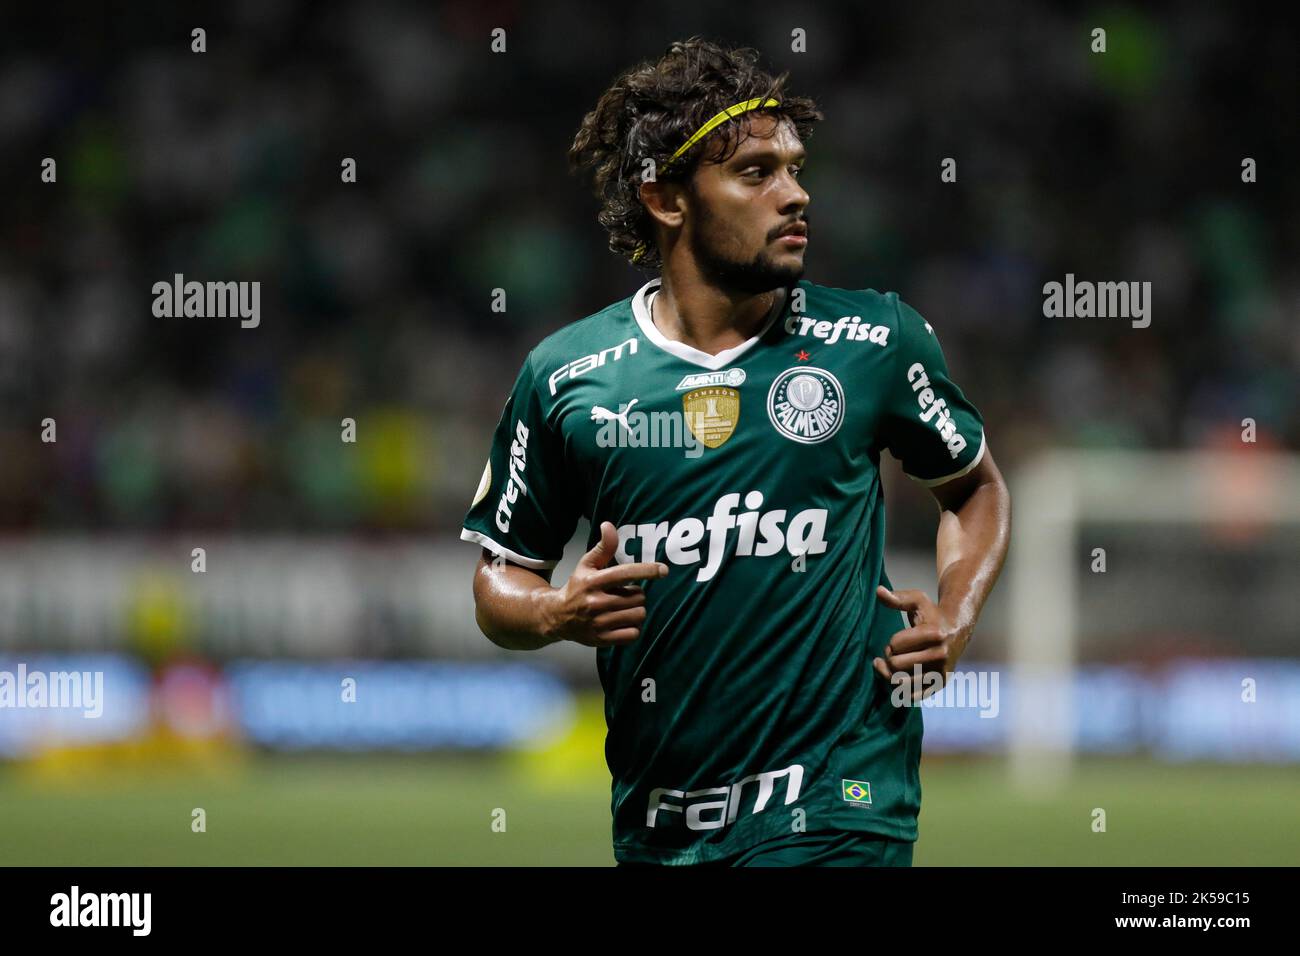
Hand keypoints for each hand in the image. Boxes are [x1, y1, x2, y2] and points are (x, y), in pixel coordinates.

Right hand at [540, 521, 667, 647]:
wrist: (557, 616)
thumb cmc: (577, 587)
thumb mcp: (587, 564)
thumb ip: (603, 547)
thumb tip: (608, 525)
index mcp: (593, 581)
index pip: (625, 574)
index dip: (647, 570)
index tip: (663, 570)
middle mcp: (596, 602)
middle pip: (638, 596)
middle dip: (636, 594)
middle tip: (624, 594)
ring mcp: (599, 623)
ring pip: (638, 614)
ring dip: (636, 610)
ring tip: (624, 607)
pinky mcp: (602, 639)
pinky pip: (633, 634)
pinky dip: (633, 628)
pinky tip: (623, 622)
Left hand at [872, 585, 969, 701]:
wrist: (957, 630)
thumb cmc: (932, 614)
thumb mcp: (917, 600)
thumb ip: (898, 598)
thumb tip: (878, 591)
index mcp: (934, 634)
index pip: (896, 644)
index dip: (891, 642)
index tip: (896, 641)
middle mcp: (940, 655)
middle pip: (896, 665)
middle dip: (889, 658)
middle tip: (894, 653)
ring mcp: (941, 672)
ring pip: (901, 683)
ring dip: (890, 674)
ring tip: (892, 665)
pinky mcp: (939, 684)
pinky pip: (911, 696)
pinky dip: (899, 690)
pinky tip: (897, 678)